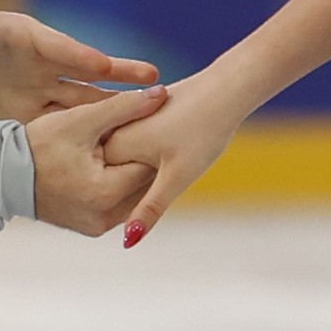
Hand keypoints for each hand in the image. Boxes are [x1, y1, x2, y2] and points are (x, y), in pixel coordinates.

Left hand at [0, 7, 160, 124]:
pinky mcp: (40, 116)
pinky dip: (93, 132)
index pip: (60, 49)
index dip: (81, 56)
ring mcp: (45, 91)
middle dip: (119, 76)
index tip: (104, 66)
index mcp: (29, 40)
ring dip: (114, 107)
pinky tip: (117, 143)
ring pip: (86, 101)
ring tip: (150, 111)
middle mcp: (45, 65)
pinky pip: (70, 125)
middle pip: (86, 73)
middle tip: (154, 80)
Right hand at [28, 84, 166, 235]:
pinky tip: (118, 165)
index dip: (155, 142)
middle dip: (148, 160)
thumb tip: (161, 94)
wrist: (2, 174)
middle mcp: (105, 217)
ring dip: (134, 174)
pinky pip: (118, 205)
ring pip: (133, 196)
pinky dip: (120, 186)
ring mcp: (97, 226)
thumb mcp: (81, 120)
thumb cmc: (37, 145)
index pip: (152, 165)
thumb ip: (124, 107)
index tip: (156, 124)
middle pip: (145, 185)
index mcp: (106, 192)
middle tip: (153, 134)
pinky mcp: (90, 228)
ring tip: (136, 148)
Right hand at [101, 61, 258, 246]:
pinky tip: (173, 153)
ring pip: (125, 169)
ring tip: (176, 158)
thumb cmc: (204, 129)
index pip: (111, 192)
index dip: (137, 199)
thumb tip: (130, 241)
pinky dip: (148, 162)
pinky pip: (132, 156)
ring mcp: (118, 131)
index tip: (169, 179)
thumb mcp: (177, 176)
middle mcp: (107, 138)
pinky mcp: (131, 126)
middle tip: (177, 163)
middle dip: (139, 189)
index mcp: (110, 148)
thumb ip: (150, 208)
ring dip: (143, 176)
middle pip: (117, 181)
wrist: (223, 88)